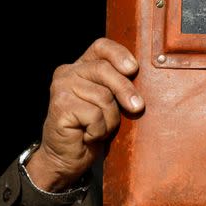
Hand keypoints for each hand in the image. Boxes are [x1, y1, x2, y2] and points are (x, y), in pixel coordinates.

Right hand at [26, 38, 143, 190]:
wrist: (67, 158)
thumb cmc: (92, 129)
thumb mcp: (110, 102)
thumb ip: (118, 87)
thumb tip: (145, 79)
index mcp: (81, 66)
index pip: (101, 47)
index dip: (119, 54)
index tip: (133, 69)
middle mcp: (68, 73)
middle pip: (105, 70)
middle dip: (125, 90)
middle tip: (137, 108)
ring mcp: (61, 89)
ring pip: (103, 96)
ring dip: (110, 119)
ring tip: (100, 128)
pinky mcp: (60, 107)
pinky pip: (95, 115)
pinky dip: (99, 130)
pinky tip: (88, 135)